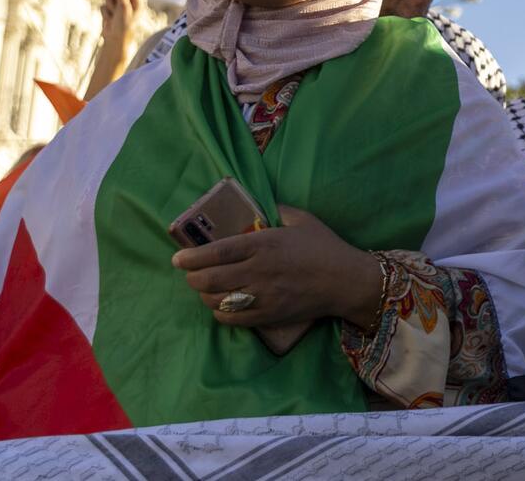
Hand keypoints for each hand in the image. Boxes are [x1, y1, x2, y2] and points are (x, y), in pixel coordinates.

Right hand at [98, 0, 144, 61]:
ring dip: (109, 5)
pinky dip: (105, 12)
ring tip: (113, 14)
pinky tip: (109, 19)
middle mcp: (129, 4)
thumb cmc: (123, 25)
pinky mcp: (110, 12)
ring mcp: (118, 8)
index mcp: (137, 3)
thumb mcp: (124, 7)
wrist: (114, 40)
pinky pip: (104, 6)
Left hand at [172, 206, 380, 330]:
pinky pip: (230, 319)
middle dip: (192, 278)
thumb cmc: (325, 247)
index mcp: (265, 244)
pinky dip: (219, 312)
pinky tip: (223, 305)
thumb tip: (257, 206)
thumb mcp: (303, 220)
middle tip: (191, 274)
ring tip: (206, 289)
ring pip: (215, 301)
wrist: (347, 281)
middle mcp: (259, 270)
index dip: (191, 257)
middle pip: (208, 279)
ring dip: (204, 295)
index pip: (216, 252)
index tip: (178, 259)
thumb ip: (277, 210)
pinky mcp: (267, 316)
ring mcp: (262, 296)